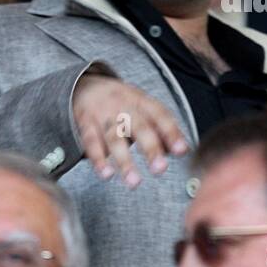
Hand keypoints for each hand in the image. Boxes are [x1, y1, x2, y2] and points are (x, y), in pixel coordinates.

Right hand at [72, 74, 187, 186]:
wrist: (84, 85)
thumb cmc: (120, 102)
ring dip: (125, 161)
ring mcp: (103, 115)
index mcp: (140, 100)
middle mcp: (123, 106)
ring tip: (134, 181)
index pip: (159, 115)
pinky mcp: (85, 124)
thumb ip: (160, 127)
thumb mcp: (141, 107)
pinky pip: (91, 142)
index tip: (182, 150)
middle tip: (160, 169)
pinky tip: (106, 174)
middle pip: (138, 127)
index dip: (171, 132)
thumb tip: (181, 149)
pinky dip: (98, 159)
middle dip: (150, 149)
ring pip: (114, 138)